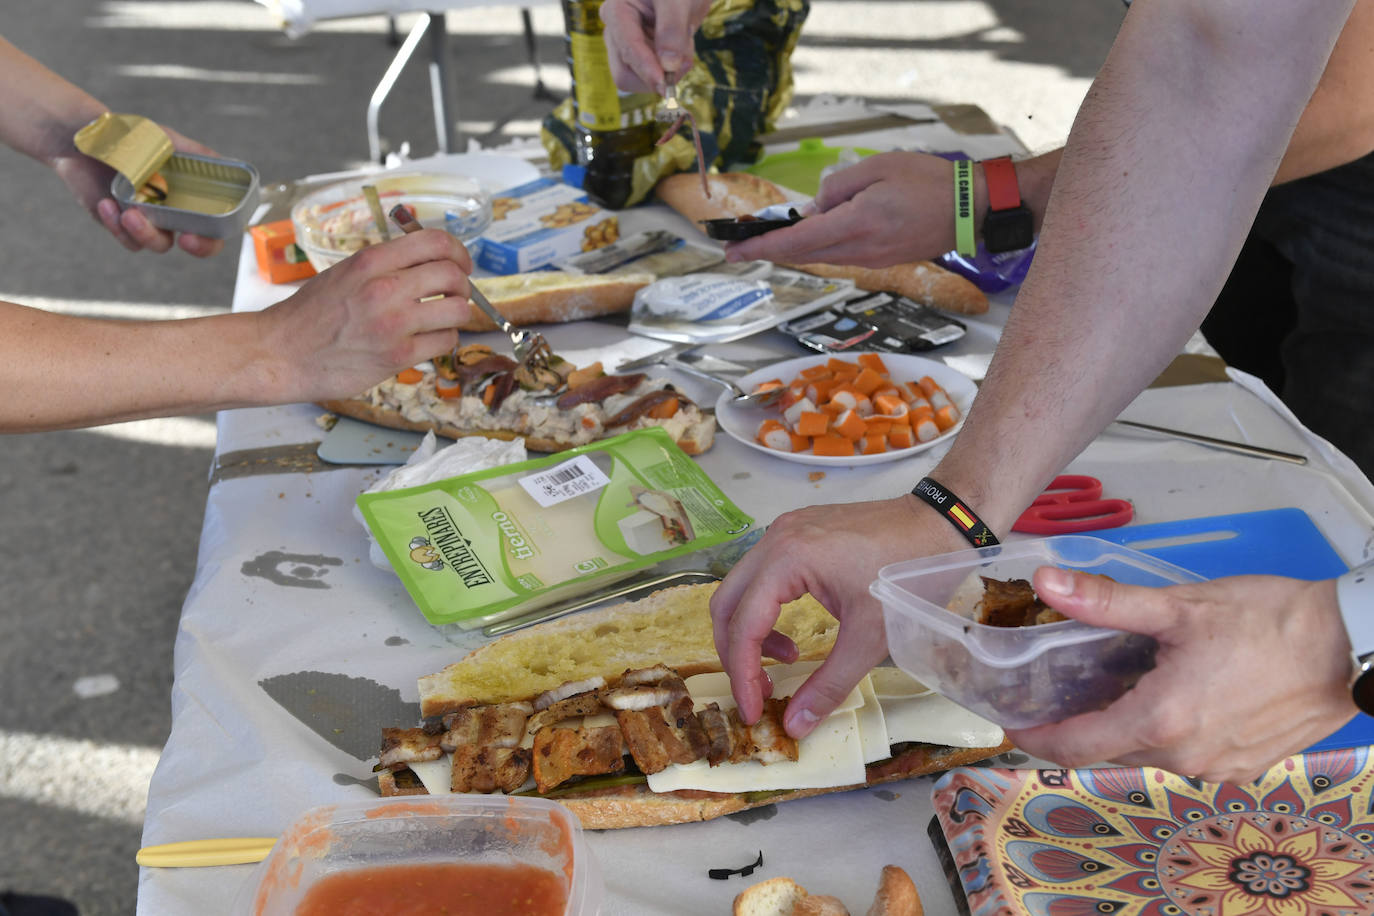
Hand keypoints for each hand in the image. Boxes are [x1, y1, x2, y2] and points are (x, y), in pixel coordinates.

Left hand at [50, 125, 224, 257]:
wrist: (75, 138)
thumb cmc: (119, 133)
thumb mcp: (158, 137)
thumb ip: (189, 150)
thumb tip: (221, 161)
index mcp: (190, 188)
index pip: (217, 219)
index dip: (215, 234)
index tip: (199, 232)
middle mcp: (175, 206)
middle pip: (200, 241)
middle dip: (199, 246)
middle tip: (185, 241)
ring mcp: (150, 217)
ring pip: (160, 243)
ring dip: (146, 233)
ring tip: (126, 213)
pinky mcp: (123, 224)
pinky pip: (128, 239)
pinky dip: (117, 226)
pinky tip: (105, 204)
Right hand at [260, 228, 473, 402]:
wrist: (282, 352)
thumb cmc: (312, 314)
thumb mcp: (346, 273)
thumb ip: (386, 264)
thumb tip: (431, 261)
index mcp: (371, 261)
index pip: (435, 242)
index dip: (458, 252)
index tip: (460, 263)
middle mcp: (384, 288)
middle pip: (452, 275)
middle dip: (462, 285)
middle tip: (455, 294)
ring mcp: (393, 324)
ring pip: (457, 310)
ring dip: (457, 314)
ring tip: (443, 318)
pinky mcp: (397, 356)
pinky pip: (444, 341)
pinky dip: (444, 339)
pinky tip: (429, 340)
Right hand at [601, 0, 710, 93]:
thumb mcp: (677, 1)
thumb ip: (672, 30)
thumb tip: (668, 66)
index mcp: (617, 11)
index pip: (627, 49)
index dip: (647, 69)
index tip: (666, 85)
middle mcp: (615, 32)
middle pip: (625, 74)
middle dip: (657, 75)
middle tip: (686, 63)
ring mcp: (626, 47)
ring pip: (640, 80)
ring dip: (668, 71)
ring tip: (685, 43)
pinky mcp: (640, 57)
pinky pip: (654, 77)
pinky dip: (673, 69)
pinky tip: (682, 46)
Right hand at [710, 495, 967, 737]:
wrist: (942, 524)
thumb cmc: (909, 576)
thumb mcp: (869, 638)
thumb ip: (827, 685)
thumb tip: (794, 726)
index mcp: (787, 559)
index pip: (743, 624)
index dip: (742, 675)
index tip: (752, 711)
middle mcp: (775, 539)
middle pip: (726, 603)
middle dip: (735, 654)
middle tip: (758, 692)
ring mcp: (784, 530)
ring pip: (740, 588)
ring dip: (751, 631)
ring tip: (787, 660)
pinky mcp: (797, 531)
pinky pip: (762, 575)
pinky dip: (766, 610)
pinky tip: (795, 632)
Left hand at [724, 151, 956, 267]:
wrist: (971, 209)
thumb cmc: (929, 181)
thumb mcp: (877, 167)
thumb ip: (838, 187)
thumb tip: (813, 207)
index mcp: (857, 223)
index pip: (797, 240)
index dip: (761, 247)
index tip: (733, 250)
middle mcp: (861, 248)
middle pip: (802, 255)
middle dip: (766, 252)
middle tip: (737, 248)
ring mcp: (871, 260)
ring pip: (819, 257)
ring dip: (791, 250)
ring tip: (766, 240)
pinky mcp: (881, 261)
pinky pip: (839, 255)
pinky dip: (816, 248)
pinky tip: (807, 238)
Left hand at [1008, 568, 1357, 782]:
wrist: (1352, 645)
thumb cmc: (1270, 621)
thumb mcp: (1180, 606)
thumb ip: (1105, 602)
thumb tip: (1046, 583)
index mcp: (1162, 721)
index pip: (1076, 746)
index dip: (1036, 737)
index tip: (1012, 724)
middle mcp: (1186, 756)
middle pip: (1108, 752)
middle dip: (1076, 727)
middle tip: (1053, 694)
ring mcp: (1218, 767)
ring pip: (1147, 753)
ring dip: (1121, 727)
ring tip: (1106, 687)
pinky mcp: (1244, 765)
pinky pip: (1184, 754)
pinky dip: (1162, 731)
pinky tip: (1161, 695)